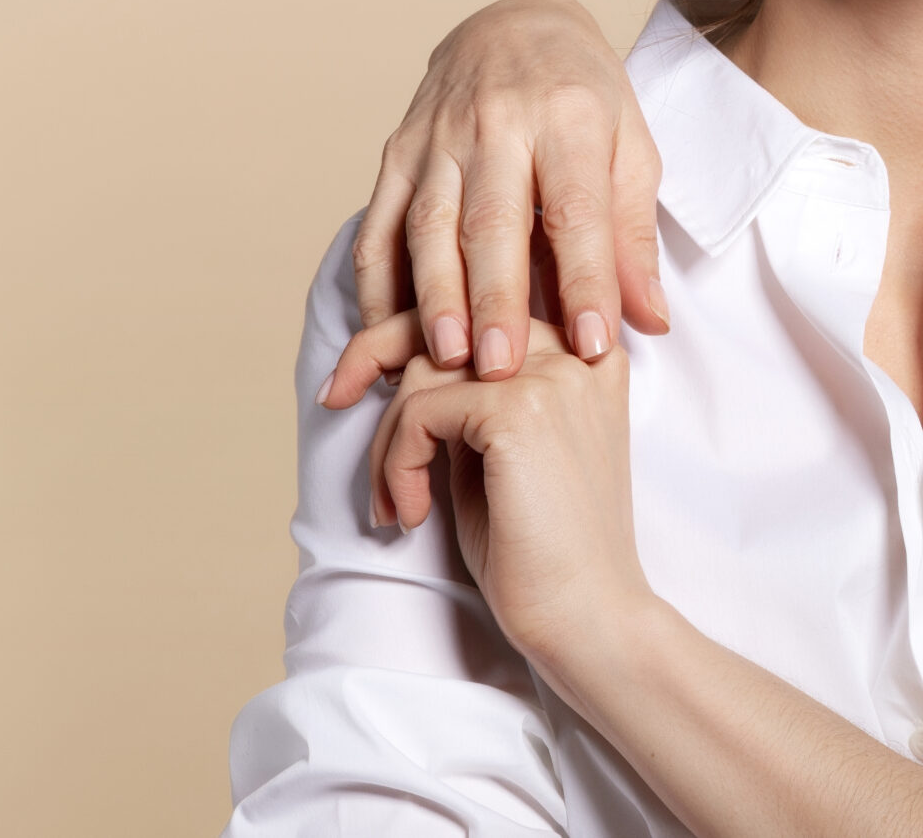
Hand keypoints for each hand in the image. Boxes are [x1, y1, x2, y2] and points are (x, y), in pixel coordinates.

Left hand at [342, 312, 653, 674]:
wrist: (588, 617)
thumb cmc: (544, 549)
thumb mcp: (504, 453)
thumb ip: (474, 396)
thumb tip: (400, 364)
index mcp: (585, 353)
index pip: (483, 304)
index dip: (410, 335)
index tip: (359, 385)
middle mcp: (578, 347)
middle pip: (448, 311)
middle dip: (374, 351)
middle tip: (334, 397)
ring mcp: (552, 375)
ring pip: (425, 366)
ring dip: (389, 437)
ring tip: (397, 501)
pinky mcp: (518, 410)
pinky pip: (420, 410)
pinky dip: (396, 463)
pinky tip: (414, 512)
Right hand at [353, 0, 666, 383]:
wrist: (515, 23)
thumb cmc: (585, 96)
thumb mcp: (631, 148)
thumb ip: (634, 236)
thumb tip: (649, 319)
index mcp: (568, 118)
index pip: (577, 211)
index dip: (586, 282)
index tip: (595, 346)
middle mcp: (497, 123)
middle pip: (492, 221)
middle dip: (495, 300)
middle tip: (501, 369)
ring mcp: (437, 137)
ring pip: (429, 225)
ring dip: (434, 296)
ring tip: (446, 358)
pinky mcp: (396, 152)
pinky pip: (379, 223)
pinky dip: (378, 283)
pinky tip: (386, 331)